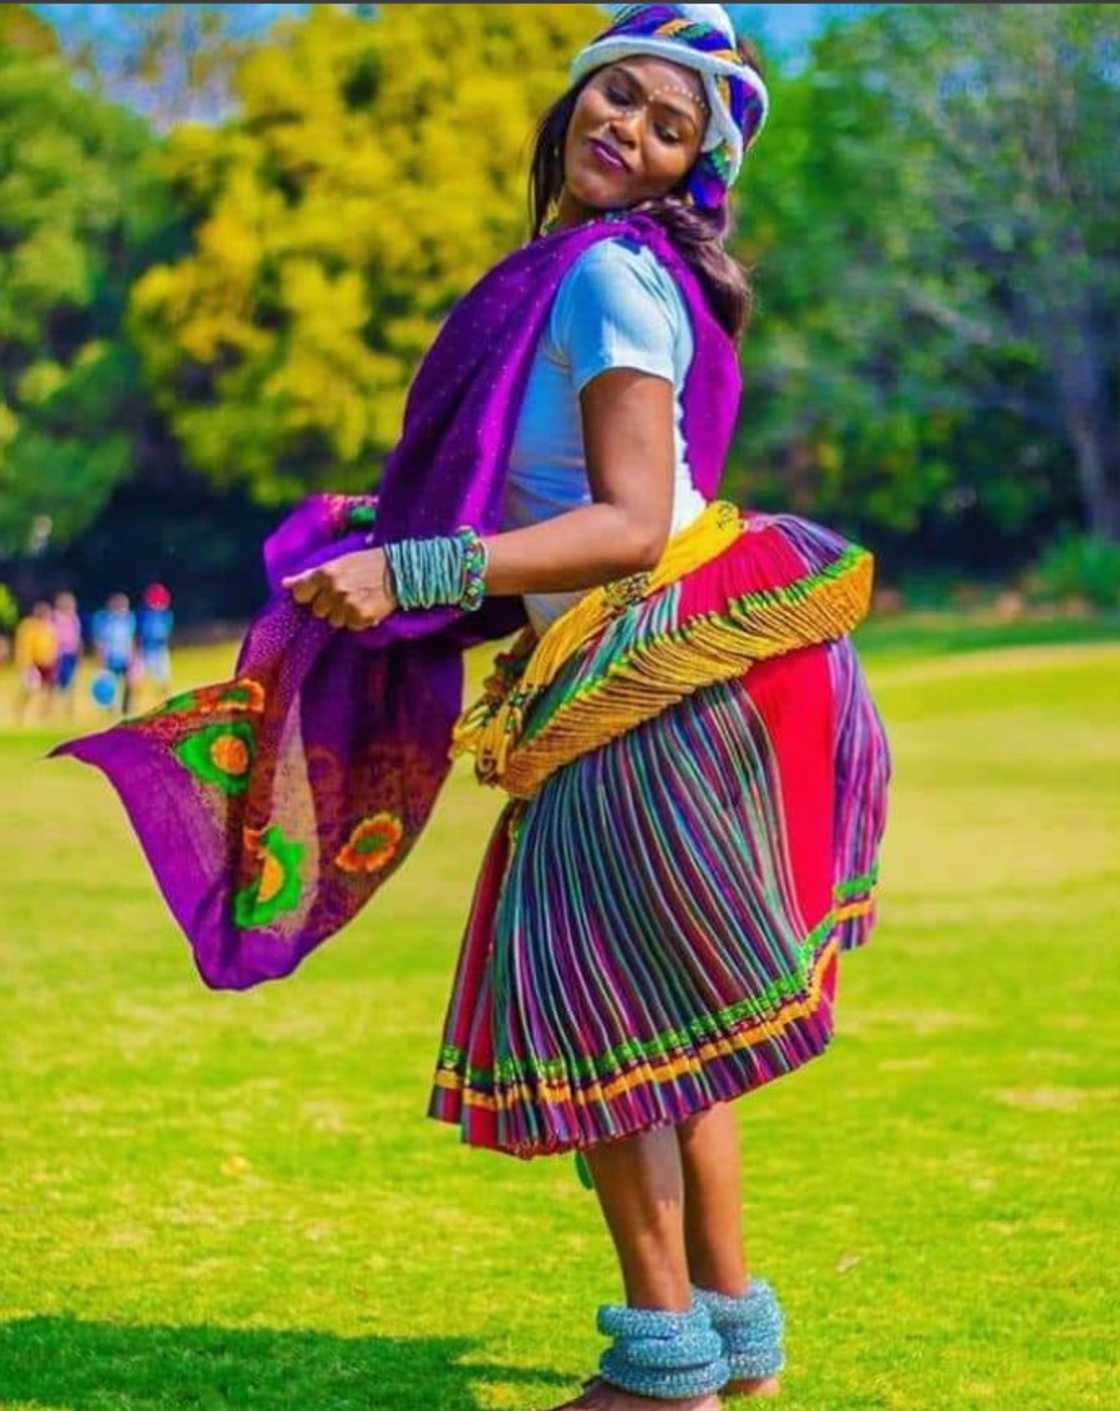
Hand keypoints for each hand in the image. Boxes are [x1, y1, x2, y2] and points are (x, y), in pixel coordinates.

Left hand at [281, 548, 397, 629]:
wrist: (401, 570)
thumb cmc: (367, 563)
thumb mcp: (338, 562)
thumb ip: (310, 575)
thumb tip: (284, 584)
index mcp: (325, 573)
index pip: (300, 594)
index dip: (310, 595)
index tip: (321, 592)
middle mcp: (334, 589)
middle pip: (318, 610)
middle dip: (329, 605)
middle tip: (346, 594)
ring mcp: (347, 604)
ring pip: (334, 621)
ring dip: (344, 614)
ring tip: (359, 600)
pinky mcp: (362, 616)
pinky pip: (352, 626)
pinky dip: (359, 620)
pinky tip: (368, 607)